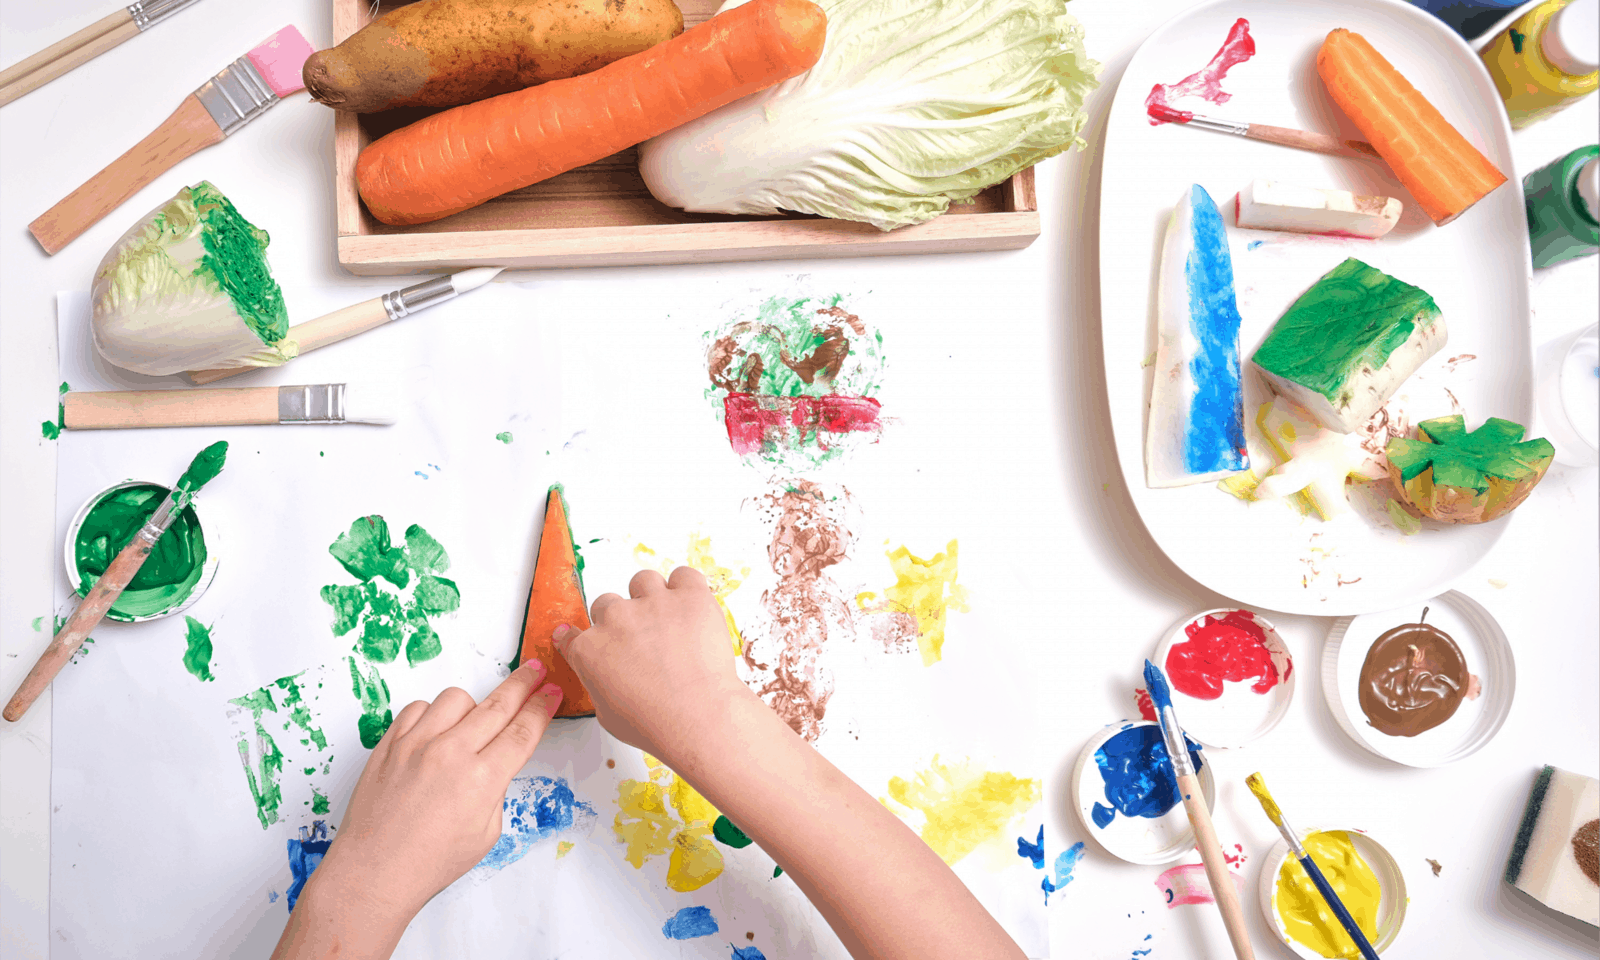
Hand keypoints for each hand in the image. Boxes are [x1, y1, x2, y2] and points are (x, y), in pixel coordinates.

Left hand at [291, 661, 562, 933]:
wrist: (374, 872)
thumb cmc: (429, 862)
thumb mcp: (486, 833)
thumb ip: (496, 787)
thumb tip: (496, 758)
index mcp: (481, 780)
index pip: (523, 730)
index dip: (542, 707)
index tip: (552, 691)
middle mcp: (449, 754)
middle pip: (498, 704)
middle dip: (523, 684)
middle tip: (535, 670)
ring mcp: (416, 745)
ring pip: (456, 698)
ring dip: (471, 707)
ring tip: (472, 724)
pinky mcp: (390, 744)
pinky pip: (417, 709)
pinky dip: (432, 715)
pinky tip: (436, 733)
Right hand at [553, 567, 751, 765]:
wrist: (696, 716)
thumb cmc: (654, 723)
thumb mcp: (608, 715)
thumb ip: (600, 686)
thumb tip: (608, 679)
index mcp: (590, 651)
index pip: (572, 635)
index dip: (578, 636)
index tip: (583, 636)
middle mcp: (616, 619)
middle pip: (607, 604)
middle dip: (622, 621)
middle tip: (643, 641)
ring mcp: (652, 603)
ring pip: (643, 581)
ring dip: (651, 596)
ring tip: (668, 620)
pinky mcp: (688, 597)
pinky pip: (683, 575)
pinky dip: (686, 587)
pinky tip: (690, 606)